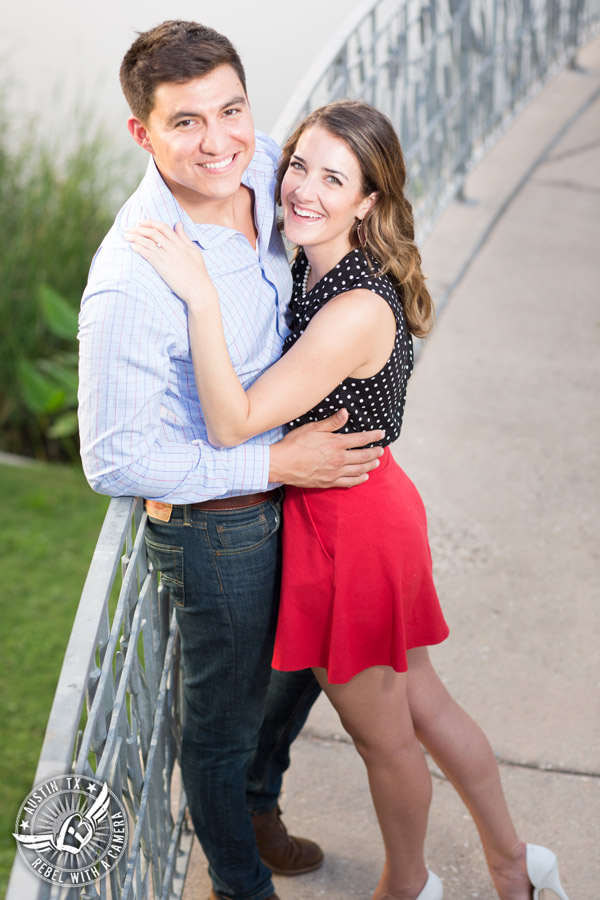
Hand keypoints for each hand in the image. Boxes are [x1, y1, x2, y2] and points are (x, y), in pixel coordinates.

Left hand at [124, 220, 215, 307]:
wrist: (198, 290)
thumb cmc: (198, 273)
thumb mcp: (194, 251)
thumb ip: (184, 237)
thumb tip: (178, 224)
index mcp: (180, 243)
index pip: (163, 227)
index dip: (150, 223)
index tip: (141, 223)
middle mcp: (173, 247)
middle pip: (153, 232)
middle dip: (139, 229)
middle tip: (130, 229)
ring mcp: (167, 256)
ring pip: (148, 241)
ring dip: (135, 237)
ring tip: (126, 236)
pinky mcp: (162, 266)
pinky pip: (147, 253)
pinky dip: (139, 248)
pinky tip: (132, 246)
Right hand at [269, 409, 383, 487]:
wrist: (281, 464)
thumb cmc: (294, 444)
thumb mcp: (312, 428)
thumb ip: (331, 422)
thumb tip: (345, 413)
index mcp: (335, 444)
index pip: (360, 439)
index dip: (373, 436)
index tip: (382, 434)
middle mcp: (338, 459)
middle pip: (363, 456)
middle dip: (375, 452)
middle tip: (381, 450)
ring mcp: (334, 472)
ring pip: (358, 470)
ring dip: (370, 466)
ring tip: (376, 462)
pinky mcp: (328, 482)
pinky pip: (348, 482)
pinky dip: (358, 480)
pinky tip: (363, 477)